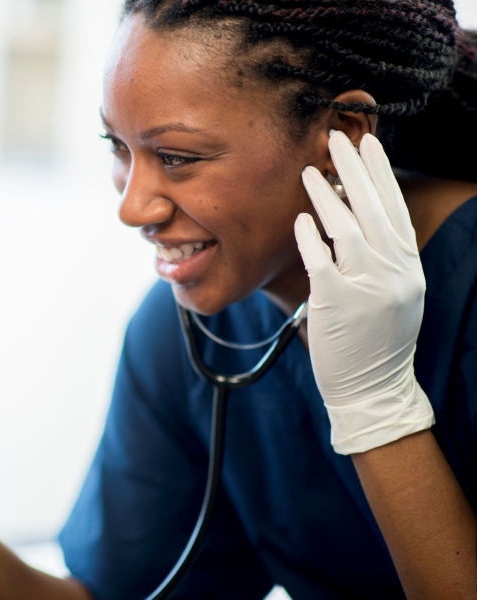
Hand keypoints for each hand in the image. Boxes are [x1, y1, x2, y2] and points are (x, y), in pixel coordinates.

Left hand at [294, 130, 433, 454]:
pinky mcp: (340, 303)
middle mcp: (394, 272)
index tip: (370, 144)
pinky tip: (300, 219)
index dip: (382, 174)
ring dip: (329, 196)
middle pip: (374, 208)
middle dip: (356, 169)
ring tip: (311, 170)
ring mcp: (370, 287)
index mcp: (407, 266)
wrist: (374, 388)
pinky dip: (310, 237)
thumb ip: (381, 259)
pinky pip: (323, 261)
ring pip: (349, 229)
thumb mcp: (394, 294)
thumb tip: (356, 221)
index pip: (395, 209)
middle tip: (339, 137)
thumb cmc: (375, 341)